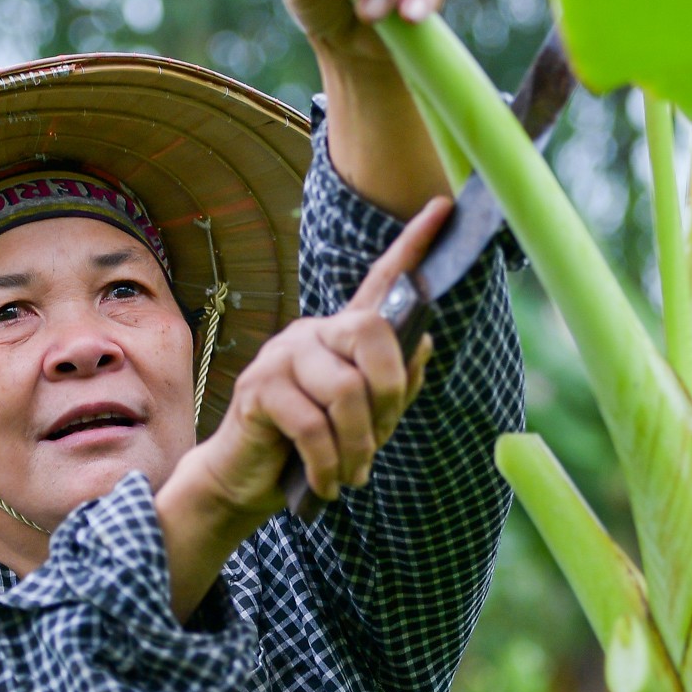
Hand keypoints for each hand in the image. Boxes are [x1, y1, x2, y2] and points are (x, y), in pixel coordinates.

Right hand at [184, 195, 450, 521]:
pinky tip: (327, 484)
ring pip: (346, 390)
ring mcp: (281, 357)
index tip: (444, 206)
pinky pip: (313, 425)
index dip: (413, 245)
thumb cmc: (308, 449)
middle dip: (390, 393)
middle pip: (372, 334)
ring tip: (353, 474)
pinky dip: (329, 463)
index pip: (380, 281)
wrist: (247, 481)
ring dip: (359, 445)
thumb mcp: (362, 421)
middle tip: (381, 440)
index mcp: (340, 336)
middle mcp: (311, 333)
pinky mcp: (259, 389)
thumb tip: (425, 343)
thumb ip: (393, 385)